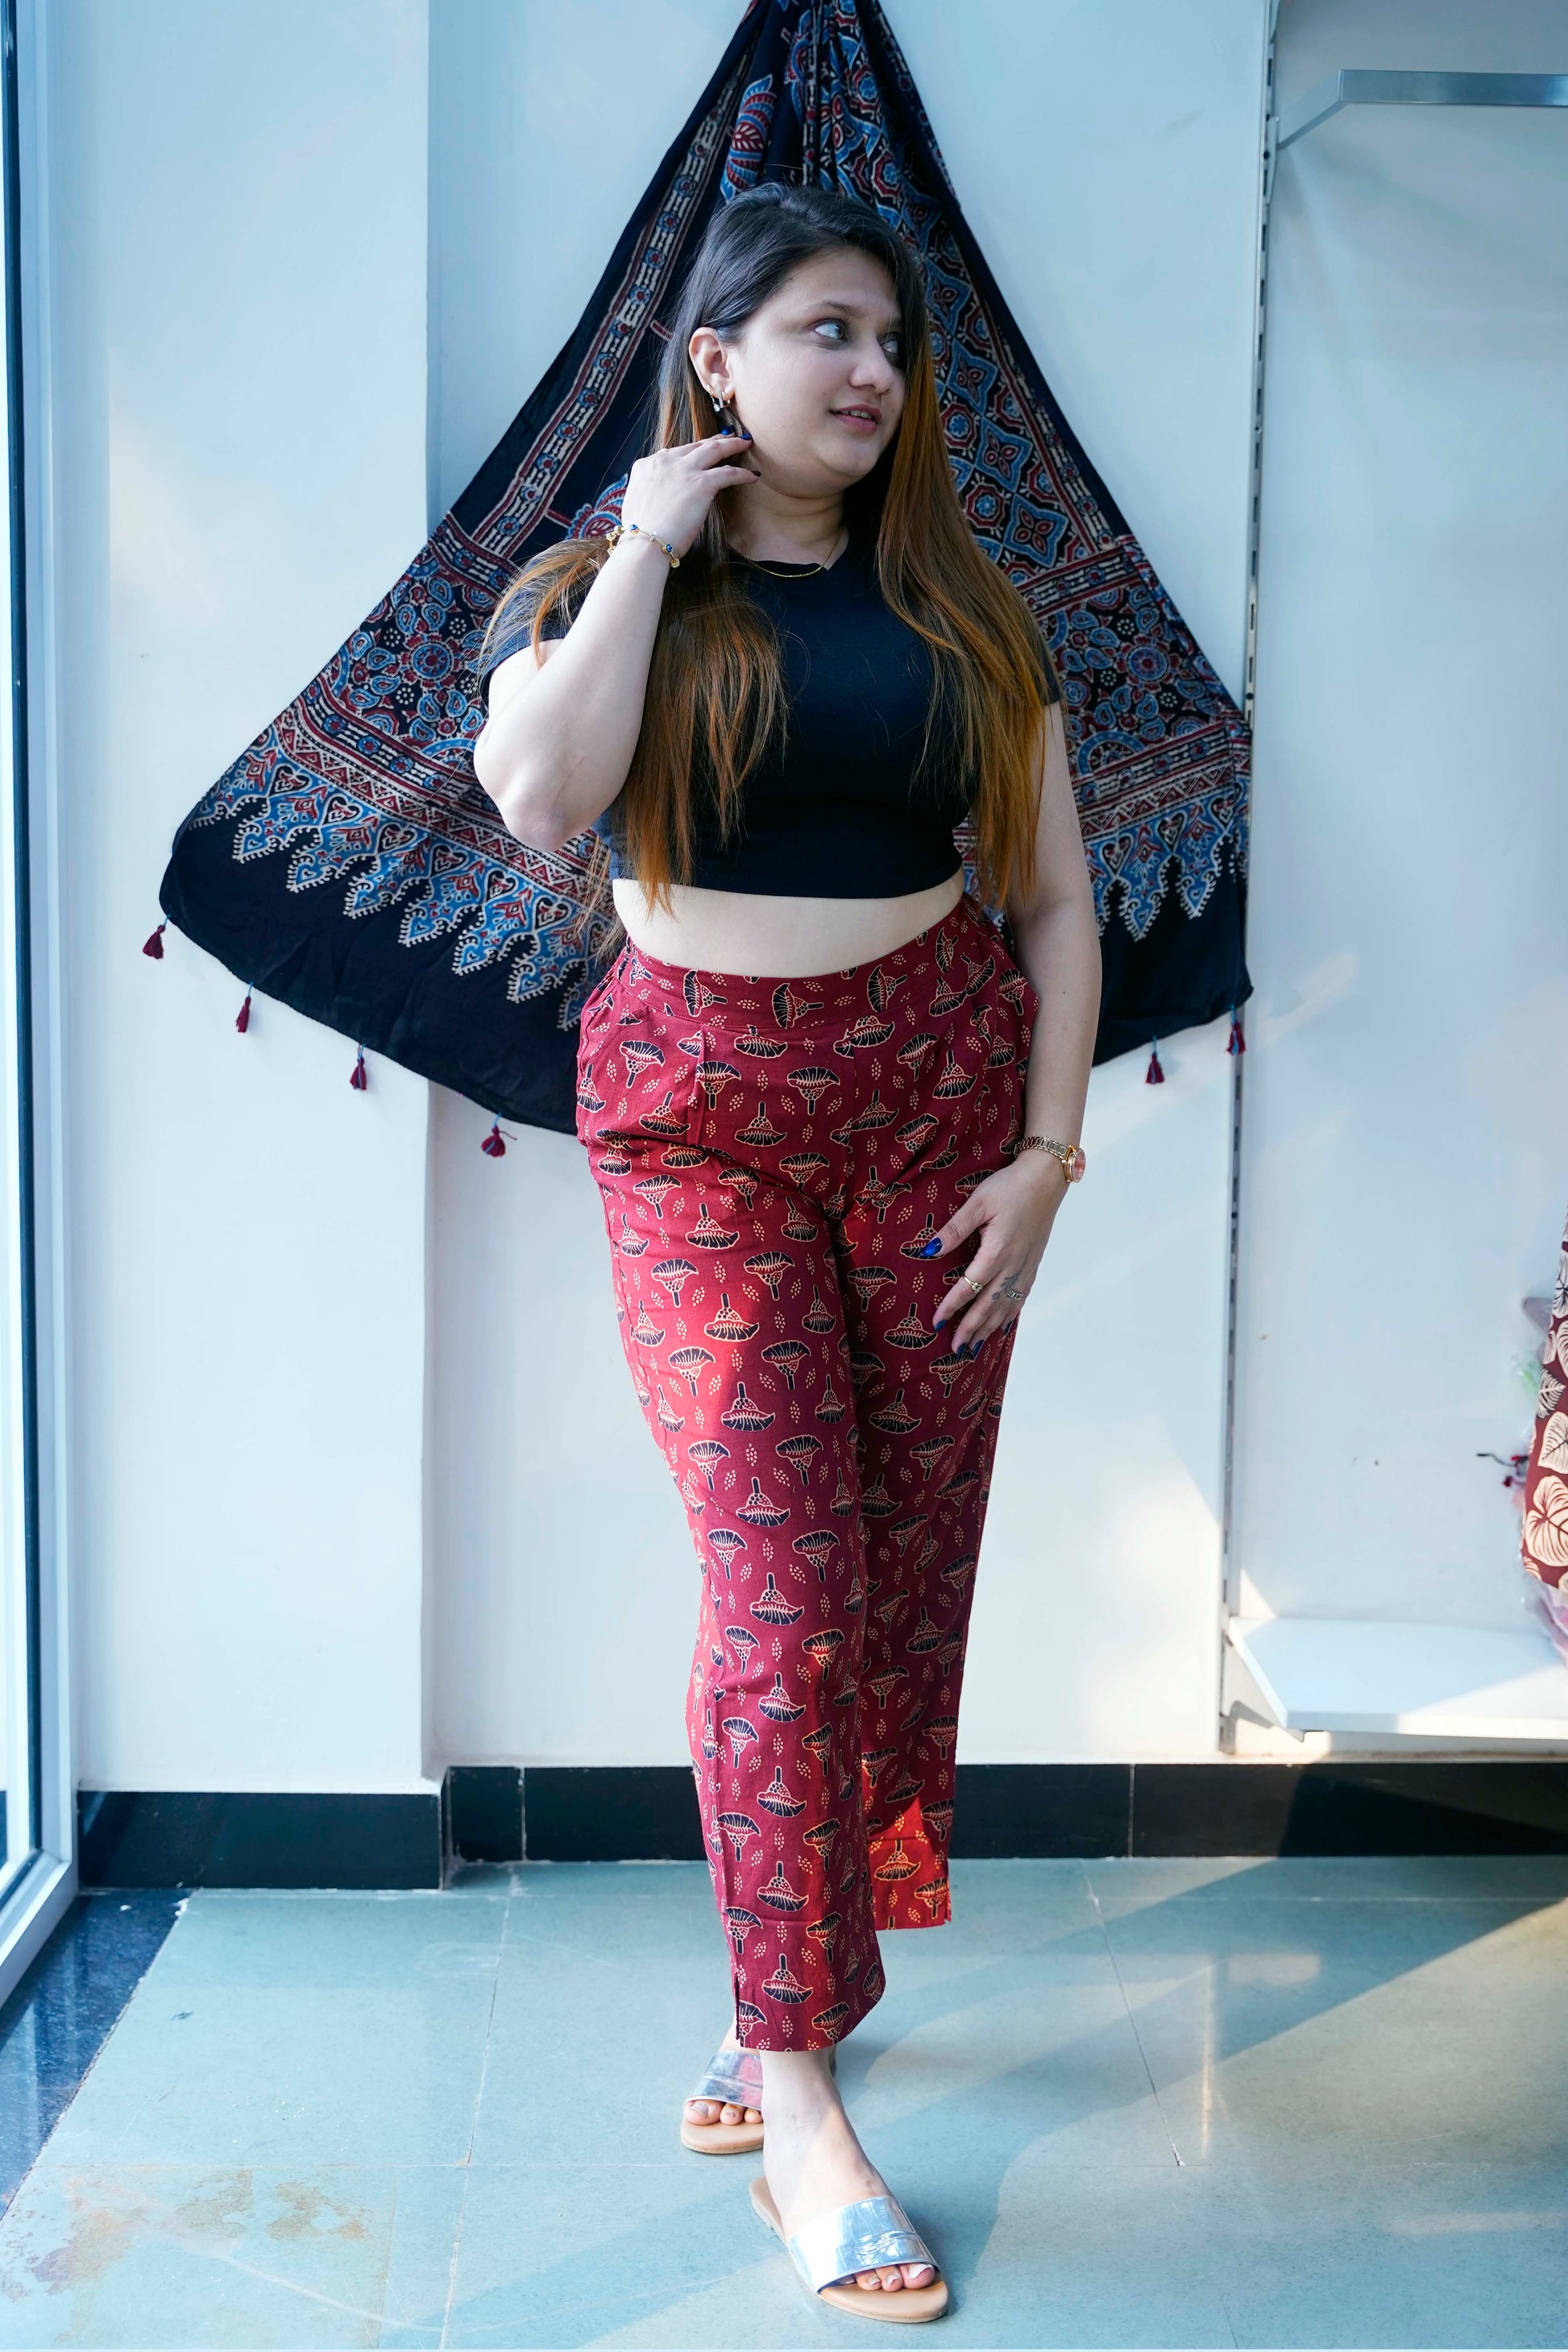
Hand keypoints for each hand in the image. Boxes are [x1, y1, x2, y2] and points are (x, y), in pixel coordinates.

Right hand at [620, 433, 759, 559]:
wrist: (644, 543)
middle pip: (695, 445)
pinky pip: (728, 473)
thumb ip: (650, 494)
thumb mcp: (636, 505)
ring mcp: (684, 470)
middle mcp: (665, 461)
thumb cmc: (639, 534)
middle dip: (713, 440)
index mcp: (646, 466)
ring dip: (732, 445)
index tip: (699, 451)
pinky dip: (742, 474)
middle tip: (727, 438)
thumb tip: (659, 499)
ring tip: (744, 443)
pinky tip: (753, 476)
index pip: (672, 453)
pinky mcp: (701, 484)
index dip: (689, 452)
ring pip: (714, 449)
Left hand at [927, 1150, 1064, 1354]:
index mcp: (997, 1252)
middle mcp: (1013, 1266)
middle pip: (988, 1306)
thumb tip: (929, 1251)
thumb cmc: (1010, 1187)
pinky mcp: (1033, 1264)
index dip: (951, 1307)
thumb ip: (954, 1229)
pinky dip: (1010, 1315)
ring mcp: (1026, 1267)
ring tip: (974, 1346)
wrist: (1046, 1179)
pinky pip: (1021, 1297)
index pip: (969, 1288)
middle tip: (954, 1349)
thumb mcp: (978, 1203)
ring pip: (1006, 1306)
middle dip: (970, 1329)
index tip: (937, 1323)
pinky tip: (1003, 1325)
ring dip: (989, 1328)